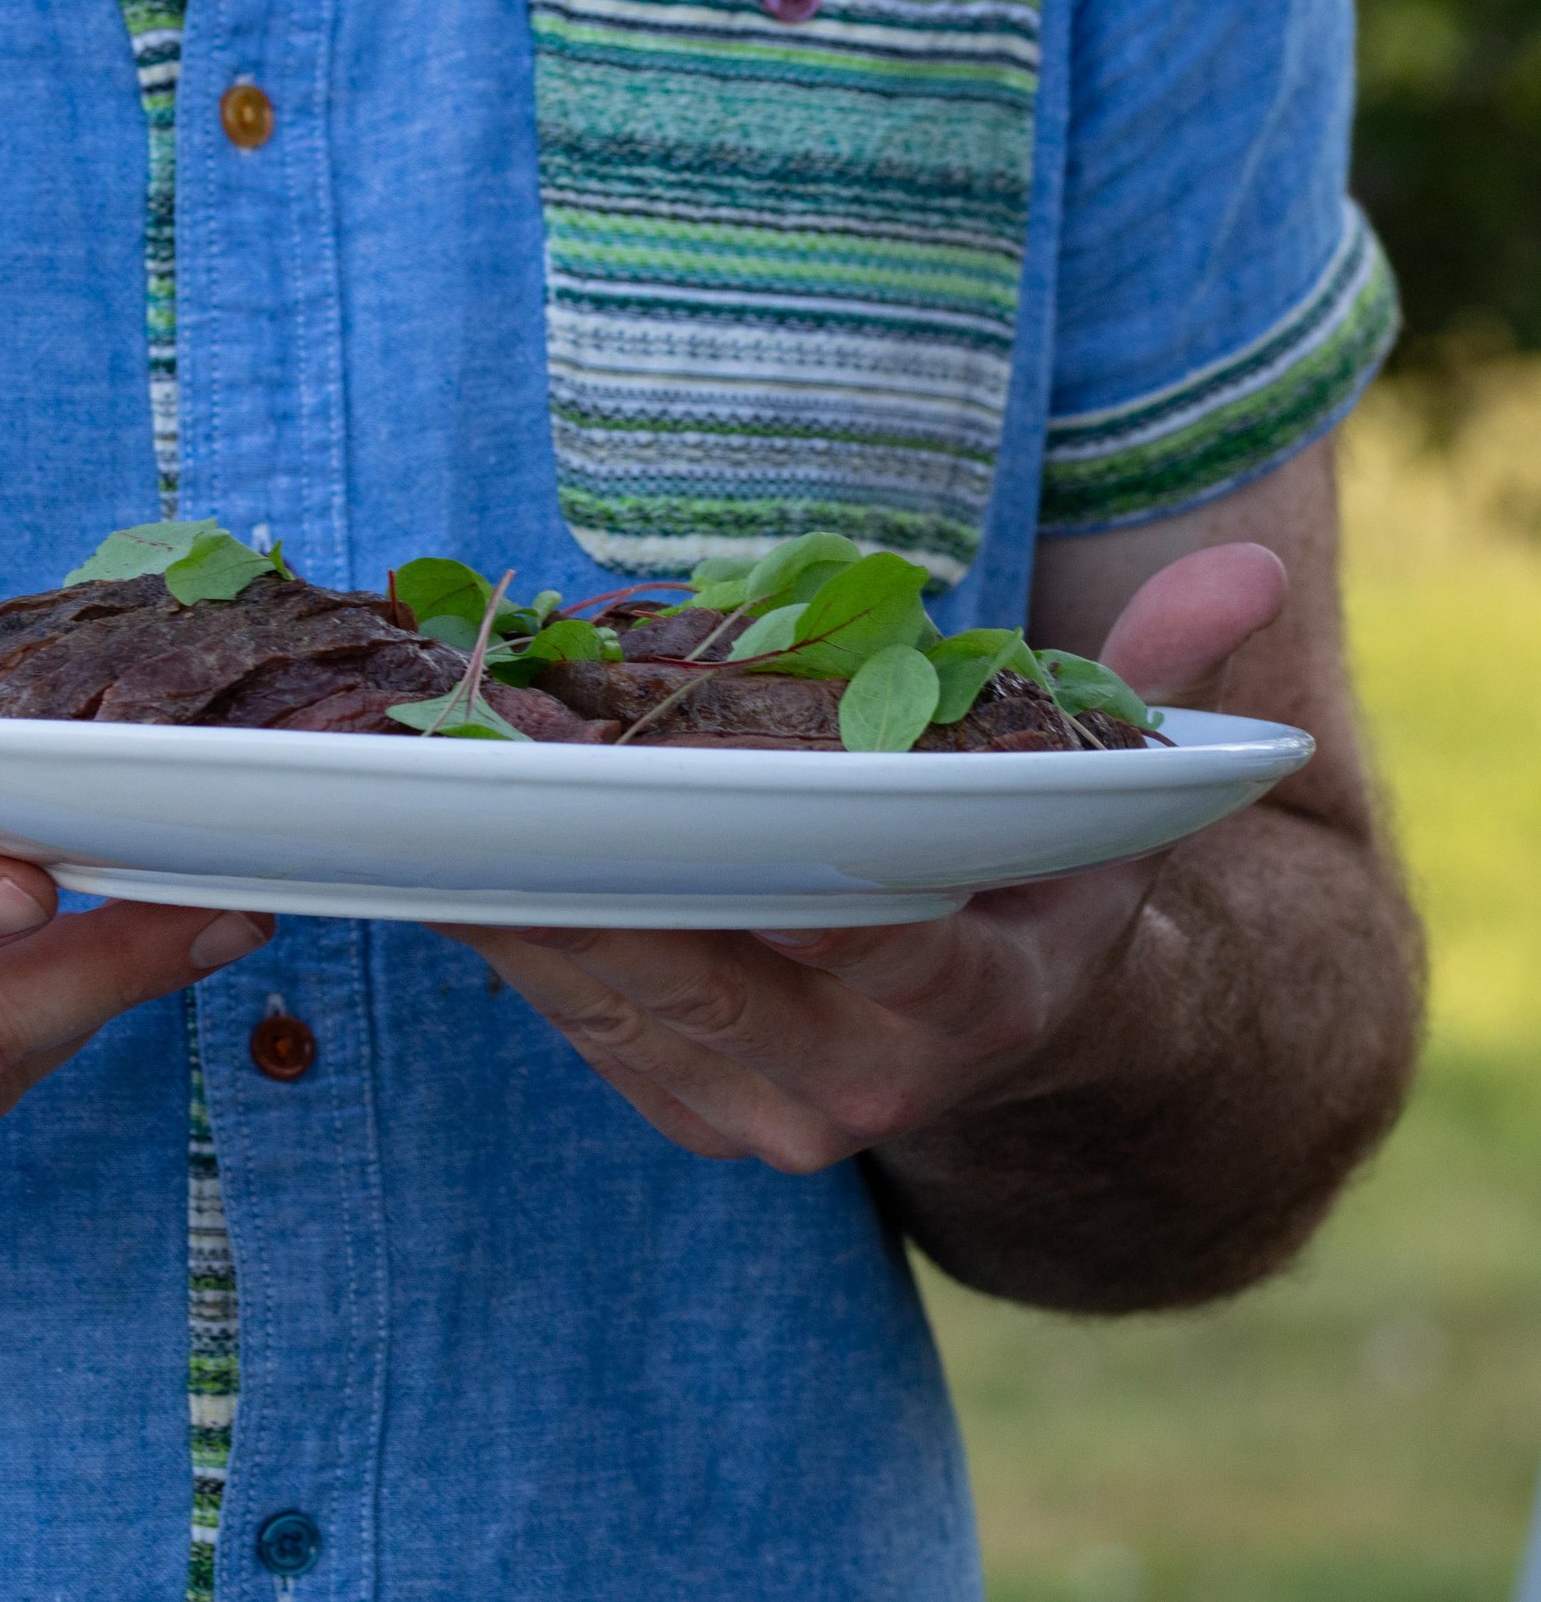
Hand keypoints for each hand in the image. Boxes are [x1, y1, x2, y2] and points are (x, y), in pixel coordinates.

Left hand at [446, 545, 1286, 1172]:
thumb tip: (1248, 569)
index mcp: (975, 996)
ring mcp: (761, 1112)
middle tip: (486, 731)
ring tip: (435, 764)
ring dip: (514, 875)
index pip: (862, 926)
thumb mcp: (1119, 798)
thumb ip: (1163, 689)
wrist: (1023, 1055)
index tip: (641, 766)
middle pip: (692, 955)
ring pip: (609, 989)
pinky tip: (451, 836)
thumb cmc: (1051, 889)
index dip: (748, 851)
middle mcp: (861, 1081)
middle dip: (581, 841)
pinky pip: (574, 1016)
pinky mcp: (684, 1109)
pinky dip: (510, 923)